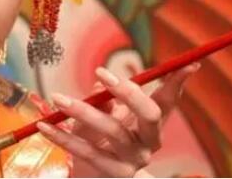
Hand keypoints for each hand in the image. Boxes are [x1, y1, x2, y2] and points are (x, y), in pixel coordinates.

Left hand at [37, 63, 199, 177]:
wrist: (102, 178)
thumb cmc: (108, 137)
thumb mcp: (111, 115)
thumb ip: (107, 98)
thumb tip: (98, 83)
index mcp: (154, 124)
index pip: (169, 99)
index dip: (178, 82)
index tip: (188, 64)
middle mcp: (149, 142)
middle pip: (149, 114)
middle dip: (127, 91)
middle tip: (100, 72)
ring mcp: (132, 160)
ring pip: (112, 131)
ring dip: (83, 111)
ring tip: (58, 98)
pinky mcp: (111, 173)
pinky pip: (85, 151)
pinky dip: (62, 136)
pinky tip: (44, 125)